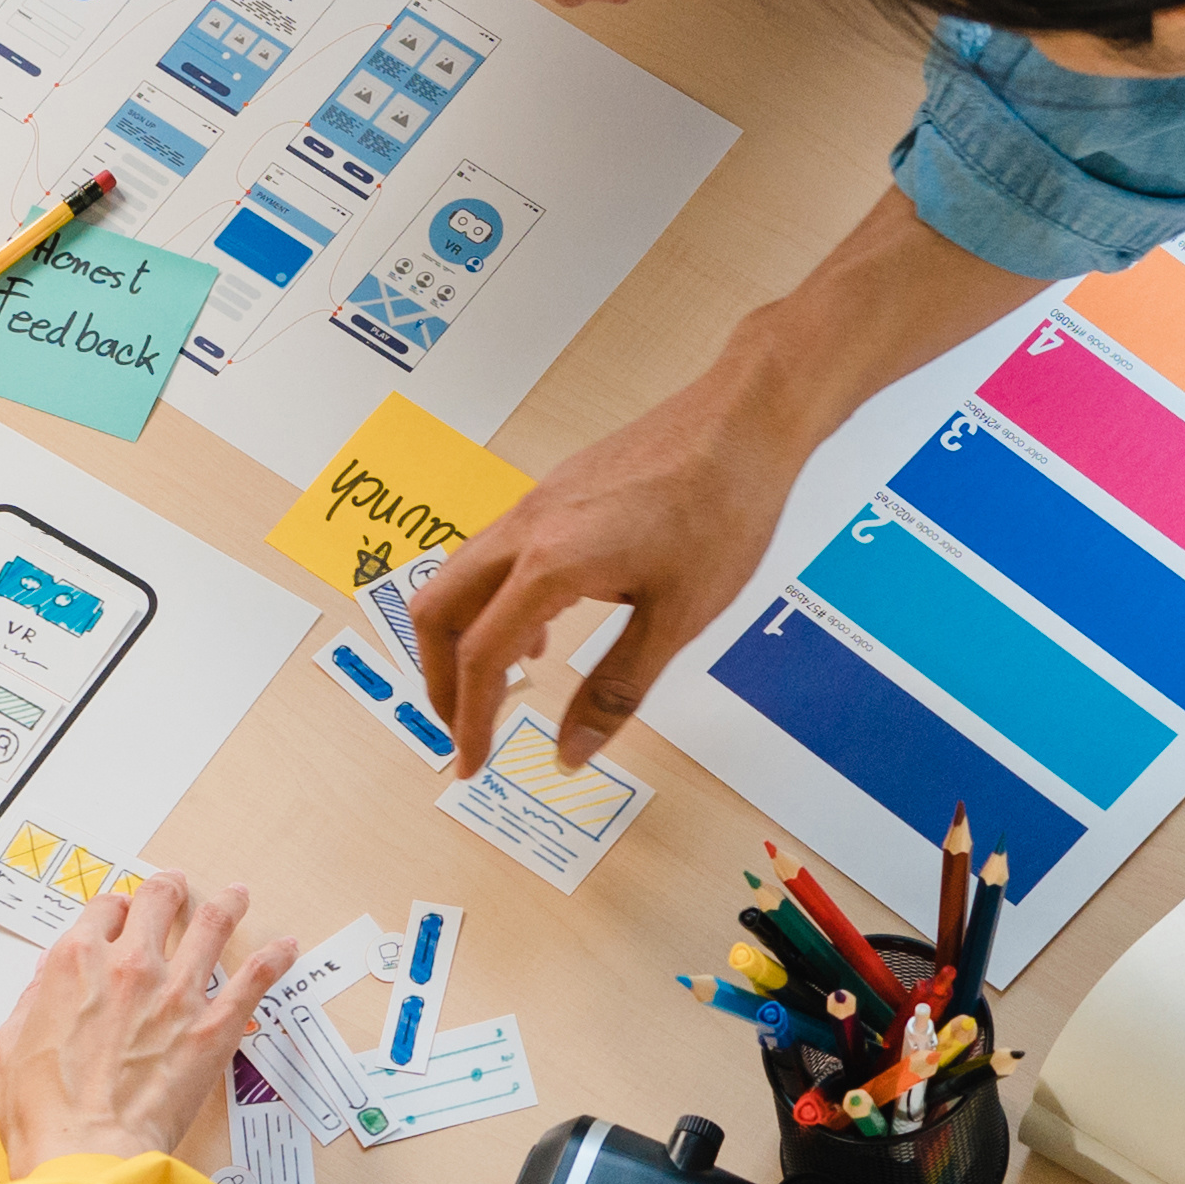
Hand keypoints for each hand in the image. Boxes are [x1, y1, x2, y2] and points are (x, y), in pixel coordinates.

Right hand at [0, 868, 295, 1170]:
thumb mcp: (11, 1044)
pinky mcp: (213, 1027)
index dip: (115, 908)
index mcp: (76, 963)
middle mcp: (130, 965)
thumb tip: (47, 979)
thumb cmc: (43, 1110)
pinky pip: (254, 981)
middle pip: (157, 902)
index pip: (104, 911)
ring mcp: (177, 993)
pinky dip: (274, 960)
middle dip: (168, 889)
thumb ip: (33, 1001)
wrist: (85, 1150)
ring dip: (226, 904)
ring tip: (238, 895)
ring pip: (210, 926)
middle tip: (177, 887)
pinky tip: (287, 948)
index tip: (122, 913)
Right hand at [415, 363, 816, 771]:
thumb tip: (571, 751)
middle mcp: (526, 528)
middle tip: (465, 729)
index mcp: (550, 563)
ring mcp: (536, 504)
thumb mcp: (677, 617)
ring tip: (499, 690)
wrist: (746, 419)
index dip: (470, 720)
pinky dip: (495, 603)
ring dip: (464, 639)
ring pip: (460, 577)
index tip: (471, 764)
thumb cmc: (723, 506)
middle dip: (440, 679)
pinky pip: (495, 554)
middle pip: (438, 611)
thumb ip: (616, 689)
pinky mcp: (555, 493)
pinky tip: (541, 631)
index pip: (481, 658)